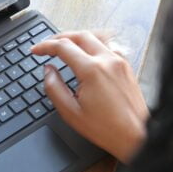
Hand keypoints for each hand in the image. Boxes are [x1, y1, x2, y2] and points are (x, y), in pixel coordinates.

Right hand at [31, 31, 148, 162]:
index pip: (63, 47)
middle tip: (47, 45)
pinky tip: (88, 52)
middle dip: (59, 37)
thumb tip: (48, 71)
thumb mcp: (71, 113)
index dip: (45, 46)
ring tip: (65, 44)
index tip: (36, 51)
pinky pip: (108, 45)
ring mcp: (119, 61)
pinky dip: (94, 43)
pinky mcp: (126, 66)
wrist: (136, 136)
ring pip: (95, 37)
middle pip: (79, 35)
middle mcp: (107, 60)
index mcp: (92, 70)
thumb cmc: (107, 128)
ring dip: (77, 37)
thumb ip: (54, 88)